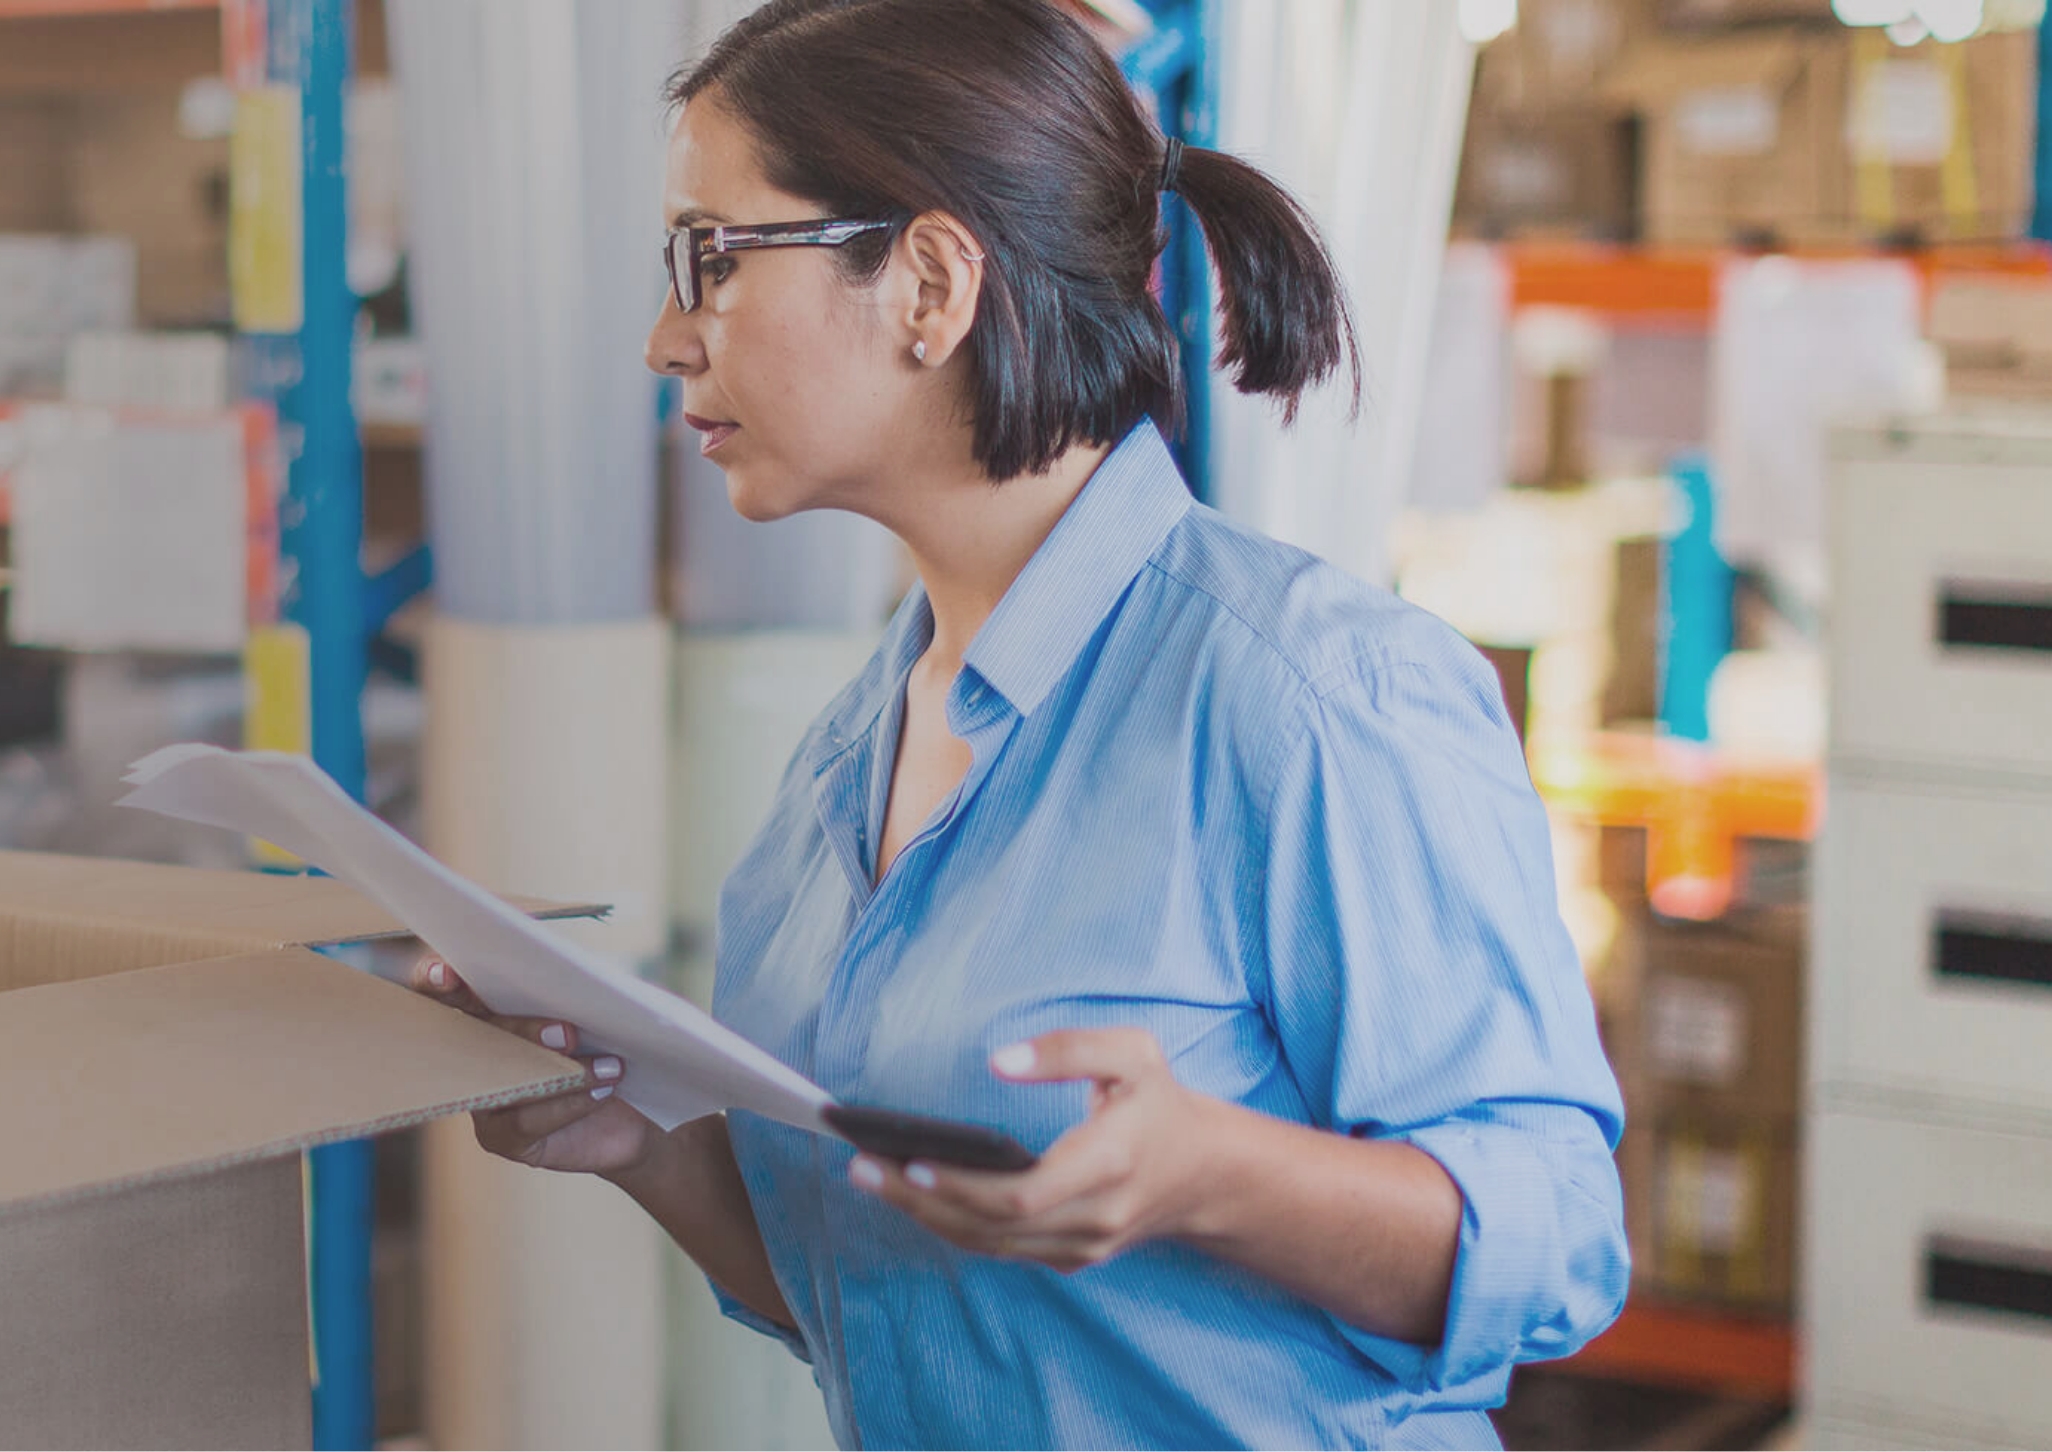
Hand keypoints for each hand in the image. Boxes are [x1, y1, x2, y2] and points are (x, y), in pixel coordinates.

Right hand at [409, 954, 658, 1179]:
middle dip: (523, 1030)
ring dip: (561, 1073)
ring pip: (506, 1081)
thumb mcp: (609, 1011)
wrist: (641, 1114)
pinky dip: (568, 1104)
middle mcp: (476, 1053)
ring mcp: (484, 1099)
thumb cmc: (618, 1047)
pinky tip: (602, 1092)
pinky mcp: (502, 1138)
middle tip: (569, 1032)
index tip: (448, 976)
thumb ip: (592, 989)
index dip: (435, 979)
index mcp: (491, 1010)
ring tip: (612, 1066)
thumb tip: (596, 979)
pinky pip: (525, 1121)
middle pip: (479, 1036)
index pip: (450, 990)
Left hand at [847, 1028, 1220, 1272]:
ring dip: (925, 1213)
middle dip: (919, 1198)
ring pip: (988, 1243)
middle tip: (860, 1166)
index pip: (1022, 1193)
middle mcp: (1093, 1218)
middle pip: (991, 1225)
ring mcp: (1080, 1246)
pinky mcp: (1069, 1257)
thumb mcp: (1133, 1052)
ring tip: (870, 1177)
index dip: (961, 1184)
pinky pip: (999, 1246)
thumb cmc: (1160, 1103)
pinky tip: (911, 1192)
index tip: (908, 1158)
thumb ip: (1067, 1048)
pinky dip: (952, 1222)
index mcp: (1109, 1165)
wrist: (1206, 1174)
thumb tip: (998, 1061)